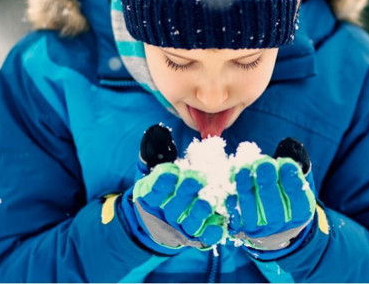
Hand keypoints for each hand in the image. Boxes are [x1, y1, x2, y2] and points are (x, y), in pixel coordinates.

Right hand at [119, 125, 225, 252]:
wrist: (162, 222)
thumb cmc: (163, 188)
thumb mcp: (155, 171)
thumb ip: (153, 154)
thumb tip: (156, 132)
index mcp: (150, 198)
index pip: (154, 191)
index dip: (161, 183)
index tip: (171, 171)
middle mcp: (164, 215)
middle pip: (173, 207)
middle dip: (184, 193)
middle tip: (195, 179)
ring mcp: (180, 228)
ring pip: (188, 222)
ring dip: (198, 212)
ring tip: (207, 201)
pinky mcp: (196, 237)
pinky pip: (203, 237)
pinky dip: (210, 232)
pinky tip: (218, 225)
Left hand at [226, 138, 316, 255]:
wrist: (273, 226)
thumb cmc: (285, 194)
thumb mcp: (296, 181)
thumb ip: (293, 165)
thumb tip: (289, 144)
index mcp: (300, 213)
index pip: (299, 200)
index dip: (291, 181)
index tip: (285, 163)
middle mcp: (281, 225)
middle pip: (275, 208)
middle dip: (267, 183)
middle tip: (263, 163)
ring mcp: (260, 230)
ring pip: (252, 213)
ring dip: (246, 190)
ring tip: (243, 170)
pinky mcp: (241, 230)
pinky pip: (235, 218)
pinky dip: (232, 202)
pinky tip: (230, 188)